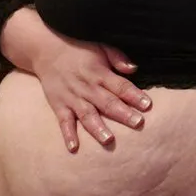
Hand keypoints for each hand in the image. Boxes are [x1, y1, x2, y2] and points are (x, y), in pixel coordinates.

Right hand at [32, 29, 151, 152]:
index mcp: (100, 73)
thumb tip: (134, 69)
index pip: (121, 86)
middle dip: (123, 113)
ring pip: (87, 115)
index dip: (134, 95)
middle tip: (138, 123)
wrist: (47, 51)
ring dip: (98, 127)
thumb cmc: (80, 51)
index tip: (147, 105)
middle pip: (107, 102)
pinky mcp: (59, 106)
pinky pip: (64, 122)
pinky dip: (68, 135)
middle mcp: (88, 87)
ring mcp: (73, 98)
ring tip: (109, 139)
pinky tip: (74, 147)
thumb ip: (118, 58)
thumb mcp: (101, 47)